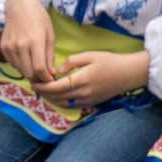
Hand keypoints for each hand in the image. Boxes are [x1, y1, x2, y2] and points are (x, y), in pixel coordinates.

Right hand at [0, 0, 54, 81]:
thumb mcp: (50, 35)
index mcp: (35, 41)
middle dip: (38, 78)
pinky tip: (25, 57)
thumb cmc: (39, 18)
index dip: (46, 78)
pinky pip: (13, 64)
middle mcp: (20, 46)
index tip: (50, 80)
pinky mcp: (3, 48)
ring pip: (20, 70)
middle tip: (43, 76)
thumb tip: (51, 74)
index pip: (39, 69)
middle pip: (29, 73)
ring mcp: (10, 47)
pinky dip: (21, 65)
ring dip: (29, 72)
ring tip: (35, 65)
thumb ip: (49, 56)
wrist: (19, 6)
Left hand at [33, 50, 147, 105]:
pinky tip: (56, 95)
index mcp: (81, 80)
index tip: (33, 81)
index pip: (55, 87)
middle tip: (34, 84)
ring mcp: (87, 101)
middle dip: (43, 92)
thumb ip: (71, 62)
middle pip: (56, 97)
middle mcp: (82, 94)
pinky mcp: (91, 104)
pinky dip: (60, 101)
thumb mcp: (89, 55)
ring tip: (43, 89)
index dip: (42, 86)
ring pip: (62, 103)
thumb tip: (58, 71)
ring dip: (50, 98)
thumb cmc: (109, 61)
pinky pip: (71, 106)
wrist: (128, 74)